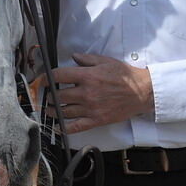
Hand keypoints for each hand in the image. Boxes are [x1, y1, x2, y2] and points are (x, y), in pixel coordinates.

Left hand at [34, 53, 154, 132]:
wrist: (142, 92)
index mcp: (87, 76)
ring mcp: (91, 108)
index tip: (43, 80)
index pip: (59, 76)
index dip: (47, 78)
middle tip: (48, 95)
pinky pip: (76, 126)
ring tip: (50, 109)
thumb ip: (87, 59)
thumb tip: (73, 57)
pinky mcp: (97, 120)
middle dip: (50, 95)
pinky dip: (64, 128)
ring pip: (64, 111)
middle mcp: (86, 93)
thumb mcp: (106, 61)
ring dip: (53, 110)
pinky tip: (57, 127)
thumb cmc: (126, 76)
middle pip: (58, 96)